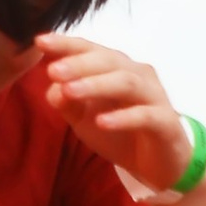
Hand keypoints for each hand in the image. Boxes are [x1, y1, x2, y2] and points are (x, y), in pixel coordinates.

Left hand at [36, 32, 201, 194]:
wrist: (160, 164)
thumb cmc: (121, 134)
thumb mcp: (85, 118)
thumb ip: (67, 100)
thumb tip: (52, 86)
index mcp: (117, 69)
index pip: (91, 50)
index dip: (67, 44)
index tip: (40, 41)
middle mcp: (138, 75)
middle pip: (108, 61)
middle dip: (78, 64)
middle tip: (53, 71)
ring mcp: (154, 97)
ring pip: (126, 83)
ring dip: (96, 85)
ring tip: (70, 91)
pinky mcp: (165, 123)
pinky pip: (144, 116)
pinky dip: (122, 117)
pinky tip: (102, 122)